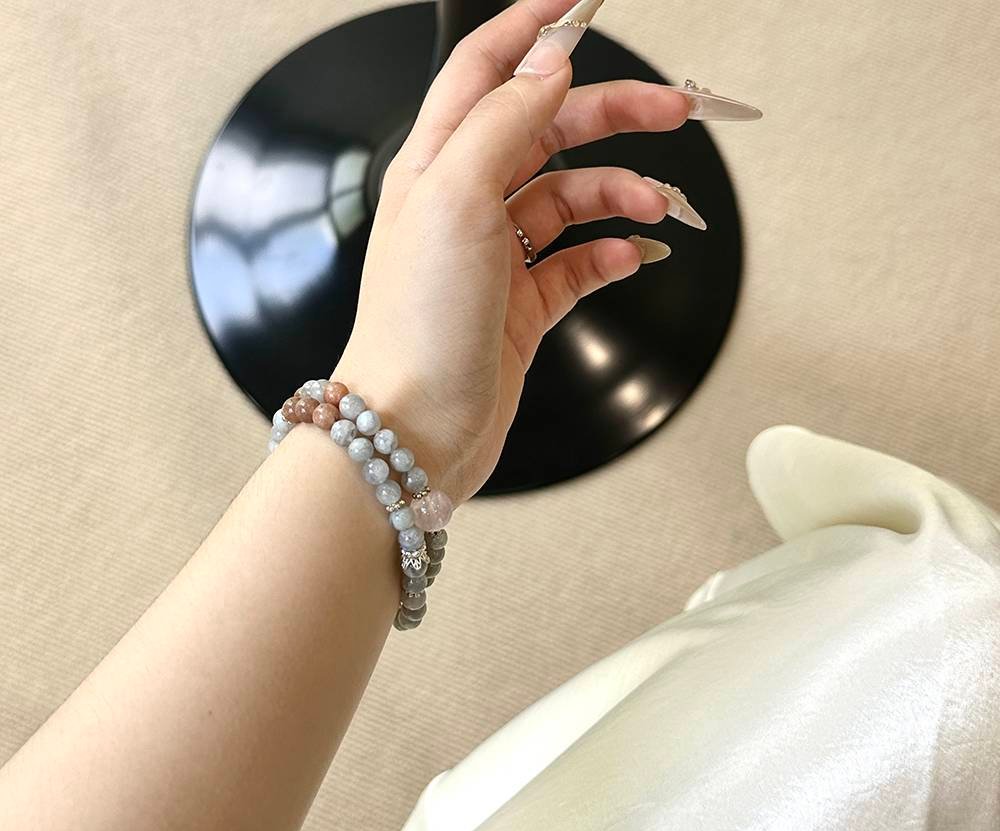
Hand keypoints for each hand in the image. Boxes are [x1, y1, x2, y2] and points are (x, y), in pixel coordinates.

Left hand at [335, 0, 690, 502]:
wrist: (414, 430)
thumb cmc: (417, 324)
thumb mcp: (456, 198)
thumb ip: (503, 121)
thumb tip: (547, 64)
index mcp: (437, 166)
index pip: (485, 71)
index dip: (532, 28)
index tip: (583, 1)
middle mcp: (464, 206)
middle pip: (545, 133)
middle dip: (611, 116)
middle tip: (674, 112)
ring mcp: (493, 260)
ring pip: (569, 202)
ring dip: (618, 195)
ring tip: (656, 206)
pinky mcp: (518, 310)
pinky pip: (575, 266)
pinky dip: (606, 256)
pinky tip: (627, 257)